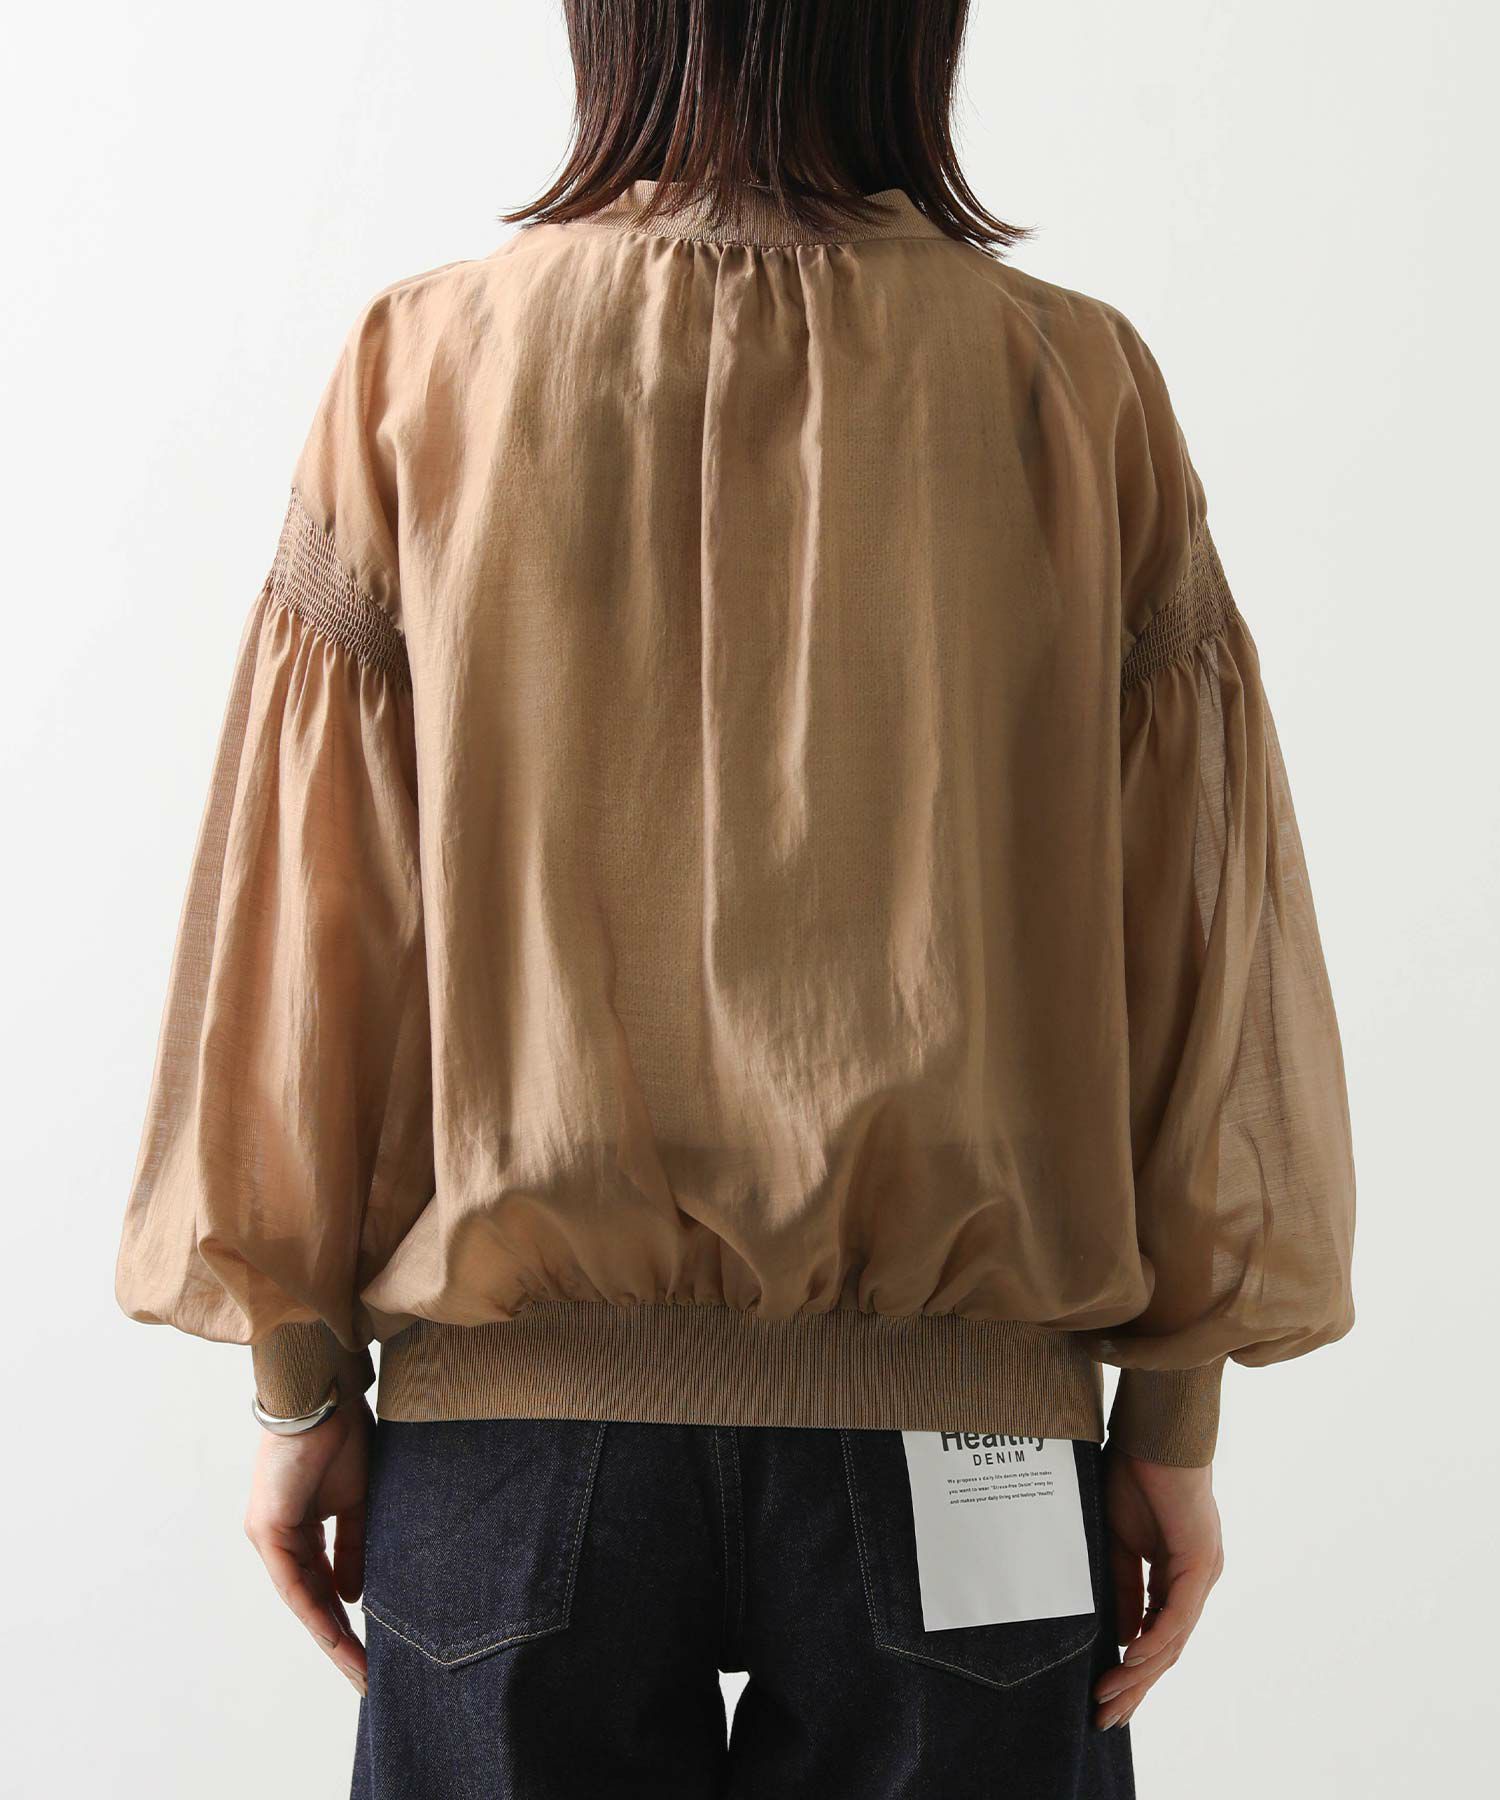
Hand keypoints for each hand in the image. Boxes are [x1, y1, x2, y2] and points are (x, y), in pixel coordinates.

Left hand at [243, 1395, 371, 1695]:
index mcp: (301, 1527)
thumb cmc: (342, 1435)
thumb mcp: (358, 1500)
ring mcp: (270, 1535)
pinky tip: (338, 1634)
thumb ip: (354, 1547)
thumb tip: (355, 1595)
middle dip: (340, 1640)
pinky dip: (316, 1610)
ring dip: (330, 1636)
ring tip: (358, 1668)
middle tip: (366, 1675)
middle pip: (311, 1600)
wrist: (322, 1396)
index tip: (373, 1649)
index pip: (324, 1584)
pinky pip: (293, 1582)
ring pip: (301, 1599)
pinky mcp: (267, 1529)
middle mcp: (280, 1537)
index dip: (347, 1618)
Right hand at [1093, 1446, 1222, 1729]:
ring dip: (1138, 1673)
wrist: (1156, 1432)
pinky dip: (1153, 1639)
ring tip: (1108, 1699)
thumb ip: (1121, 1585)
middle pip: (1166, 1650)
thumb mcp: (1118, 1540)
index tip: (1104, 1696)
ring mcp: (1202, 1573)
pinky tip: (1130, 1659)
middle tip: (1105, 1720)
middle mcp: (1196, 1580)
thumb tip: (1119, 1634)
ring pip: (1172, 1640)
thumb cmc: (1136, 1472)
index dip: (1131, 1670)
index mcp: (1177, 1575)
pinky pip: (1176, 1613)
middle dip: (1135, 1689)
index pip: (1155, 1636)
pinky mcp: (1200, 1560)